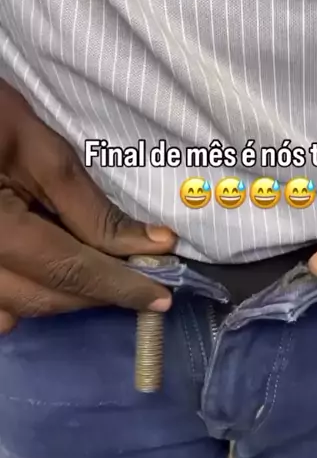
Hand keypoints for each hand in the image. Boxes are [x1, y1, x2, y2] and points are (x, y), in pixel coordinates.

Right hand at [0, 80, 175, 332]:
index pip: (68, 269)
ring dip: (60, 298)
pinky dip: (20, 299)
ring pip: (14, 310)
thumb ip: (88, 206)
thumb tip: (150, 245)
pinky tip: (41, 276)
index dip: (119, 287)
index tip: (160, 299)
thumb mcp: (37, 147)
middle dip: (95, 293)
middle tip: (137, 281)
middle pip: (42, 298)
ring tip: (94, 274)